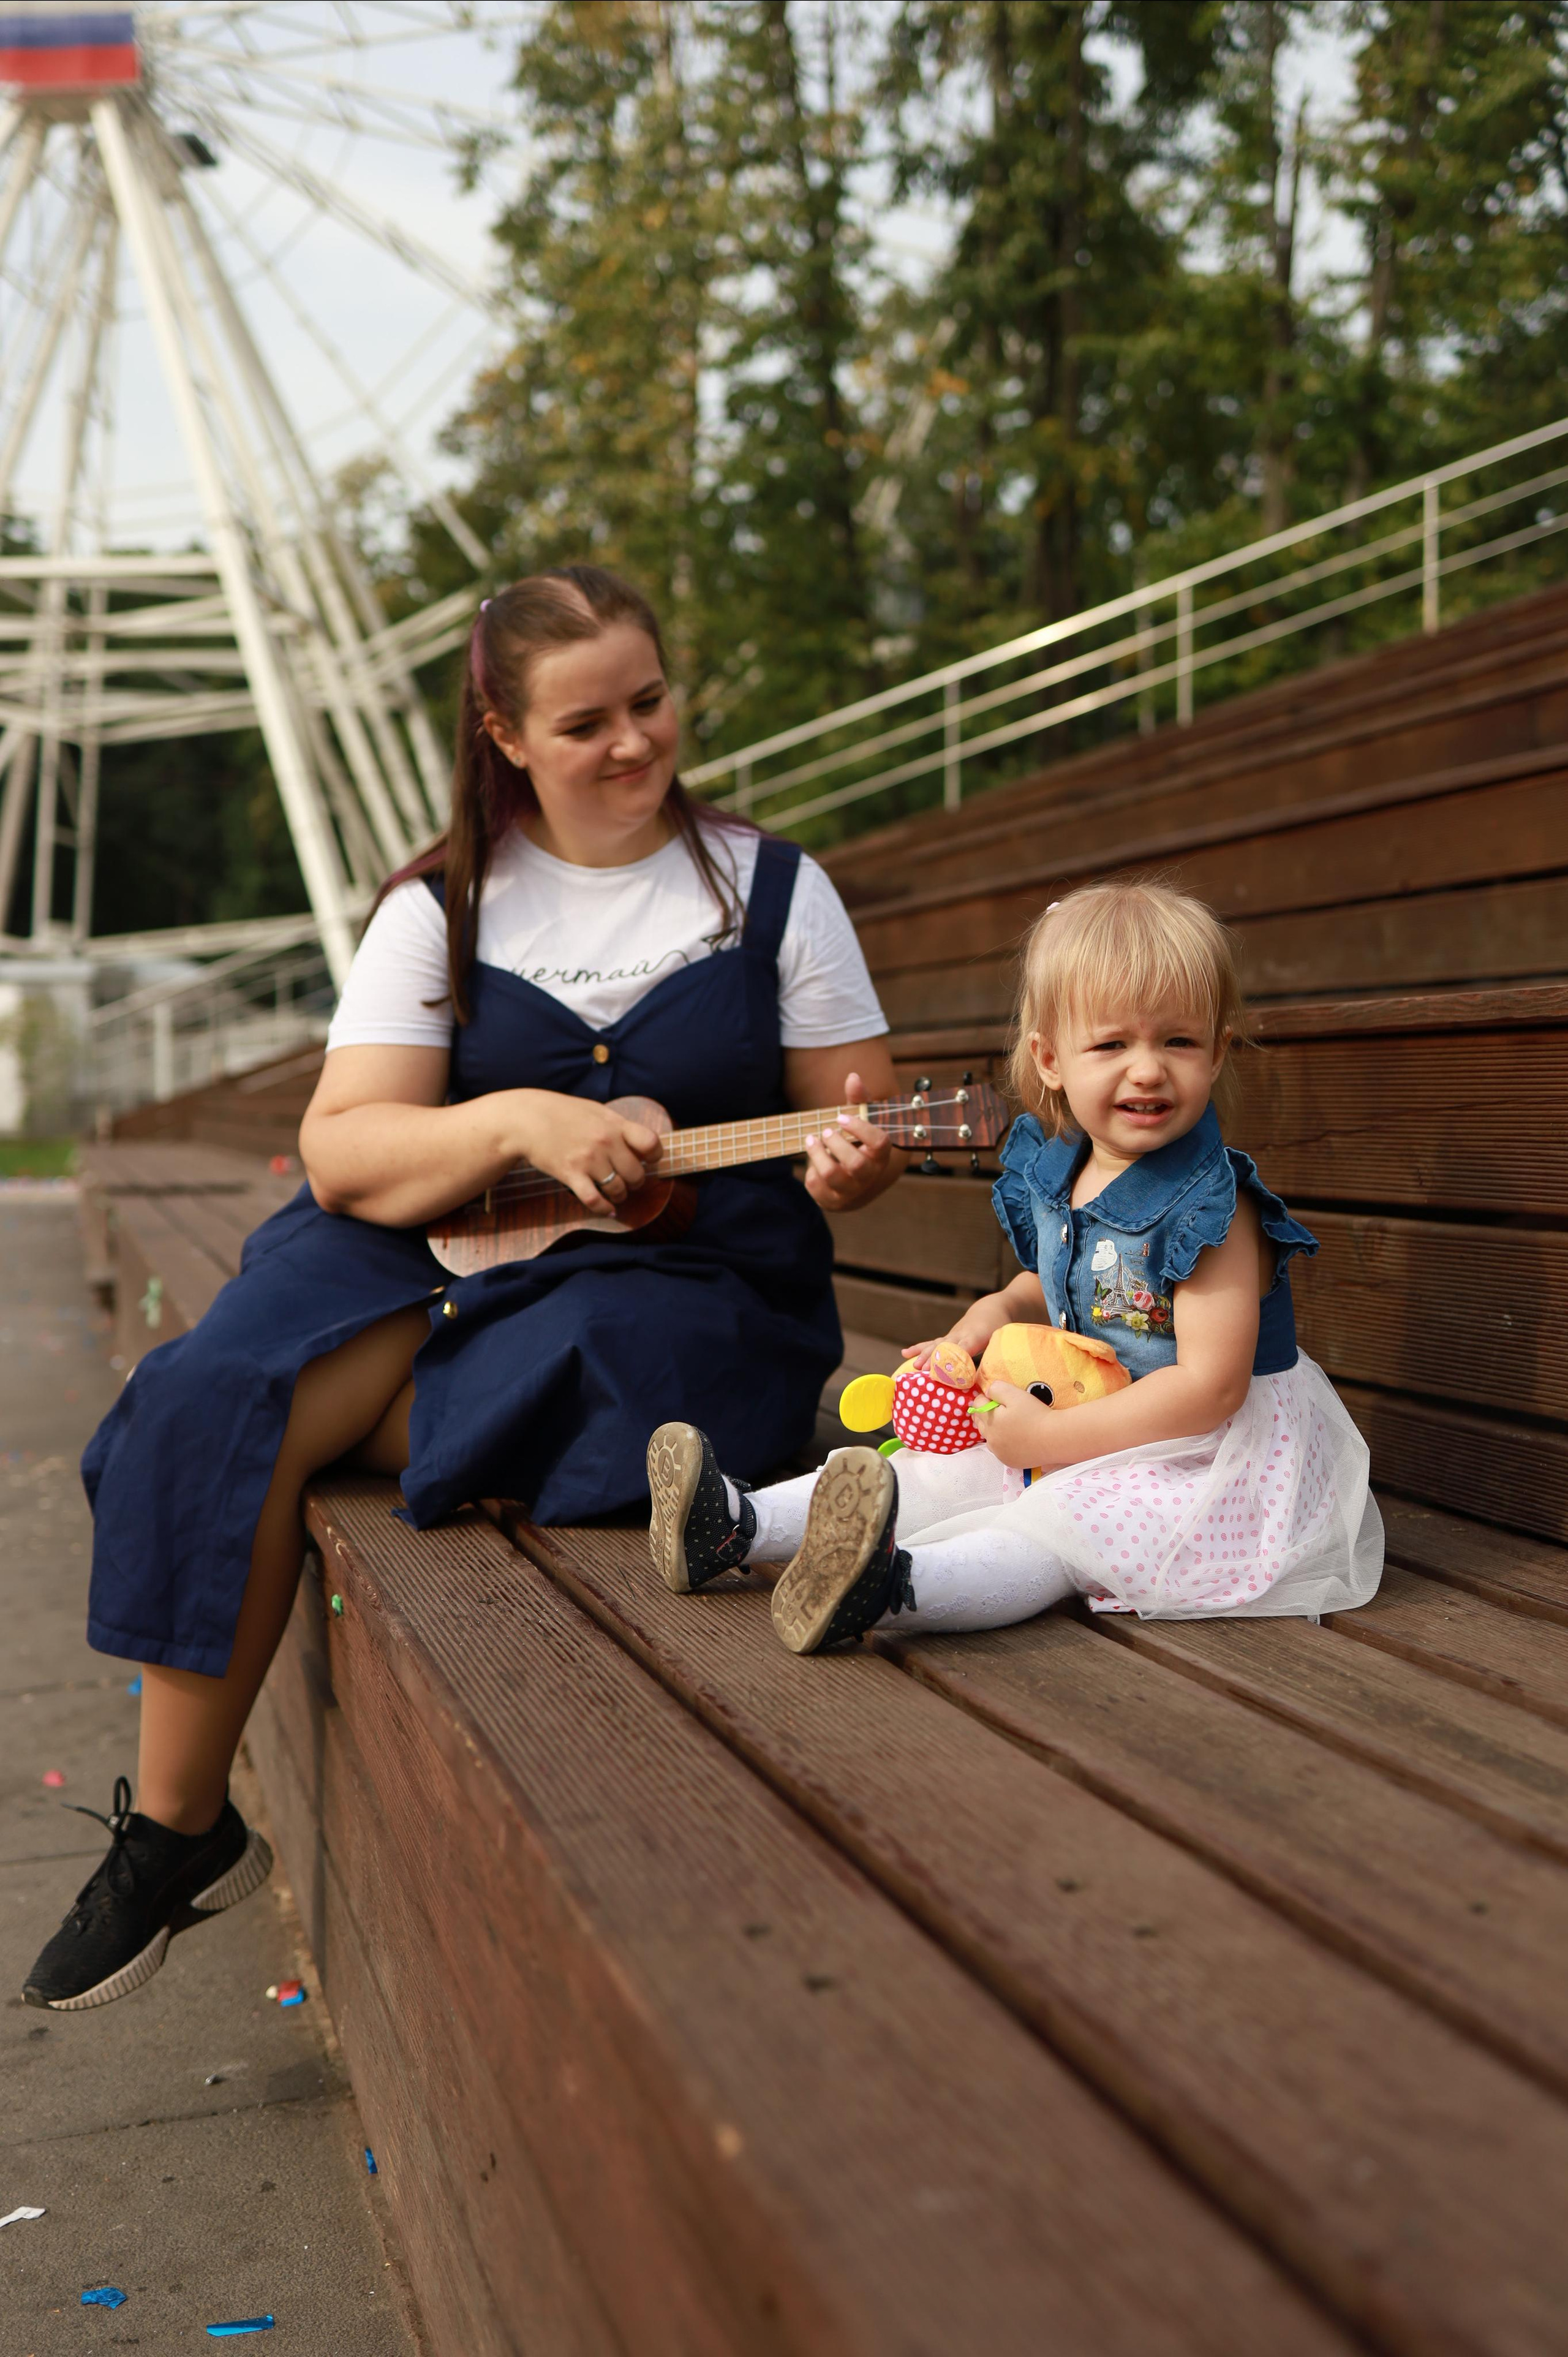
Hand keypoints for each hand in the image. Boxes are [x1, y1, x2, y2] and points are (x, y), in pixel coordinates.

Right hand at [506, 1090, 662, 1215]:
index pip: (650, 1143)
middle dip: (635, 1182)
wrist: (527, 1118)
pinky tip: (607, 1209)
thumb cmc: (562, 1113)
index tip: (649, 1160)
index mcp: (614, 1124)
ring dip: (619, 1195)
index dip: (654, 1156)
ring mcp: (588, 1159)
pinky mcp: (570, 1174)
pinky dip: (603, 1208)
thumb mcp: (595, 1112)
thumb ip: (618, 1126)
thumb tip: (641, 1143)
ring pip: (618, 1190)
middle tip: (629, 1181)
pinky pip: (594, 1200)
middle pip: (636, 1174)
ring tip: (615, 1193)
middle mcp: (605, 1142)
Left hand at [802, 1071, 895, 1211]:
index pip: (880, 1143)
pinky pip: (816, 1186)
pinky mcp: (832, 1200)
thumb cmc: (856, 1144)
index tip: (841, 1117)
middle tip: (825, 1131)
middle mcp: (869, 1176)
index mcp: (880, 1155)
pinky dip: (810, 1169)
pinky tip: (814, 1159)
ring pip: (832, 1175)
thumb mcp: (859, 1122)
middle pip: (855, 1163)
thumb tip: (853, 1077)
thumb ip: (858, 1100)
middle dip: (836, 1144)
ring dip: (817, 1154)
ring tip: (811, 1140)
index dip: (860, 1128)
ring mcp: (850, 1191)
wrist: (851, 1182)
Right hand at [903, 1291, 1013, 1371]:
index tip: (945, 1369)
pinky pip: (931, 1343)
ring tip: (914, 1366)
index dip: (953, 1358)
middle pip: (944, 1347)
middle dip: (934, 1358)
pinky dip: (918, 1348)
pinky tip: (905, 1353)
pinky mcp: (947, 1338)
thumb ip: (992, 1361)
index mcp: (976, 1336)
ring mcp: (952, 1335)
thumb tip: (985, 1384)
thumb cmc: (998, 1328)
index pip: (963, 1348)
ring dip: (924, 1355)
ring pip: (936, 1344)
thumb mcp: (1000, 1342)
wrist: (990, 1310)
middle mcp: (961, 1335)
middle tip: (923, 1370)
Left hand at [974, 1379, 1057, 1469]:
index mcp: (989, 1421)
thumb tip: (987, 1392)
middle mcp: (990, 1439)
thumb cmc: (1035, 1414)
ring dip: (994, 1429)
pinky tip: (1015, 1438)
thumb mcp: (1015, 1394)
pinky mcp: (1008, 1461)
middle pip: (980, 1422)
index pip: (977, 1404)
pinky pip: (999, 1450)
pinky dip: (1003, 1443)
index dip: (987, 1398)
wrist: (1055, 1439)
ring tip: (1010, 1425)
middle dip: (987, 1414)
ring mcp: (998, 1453)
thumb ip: (996, 1389)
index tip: (1000, 1398)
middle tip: (1004, 1410)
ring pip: (989, 1437)